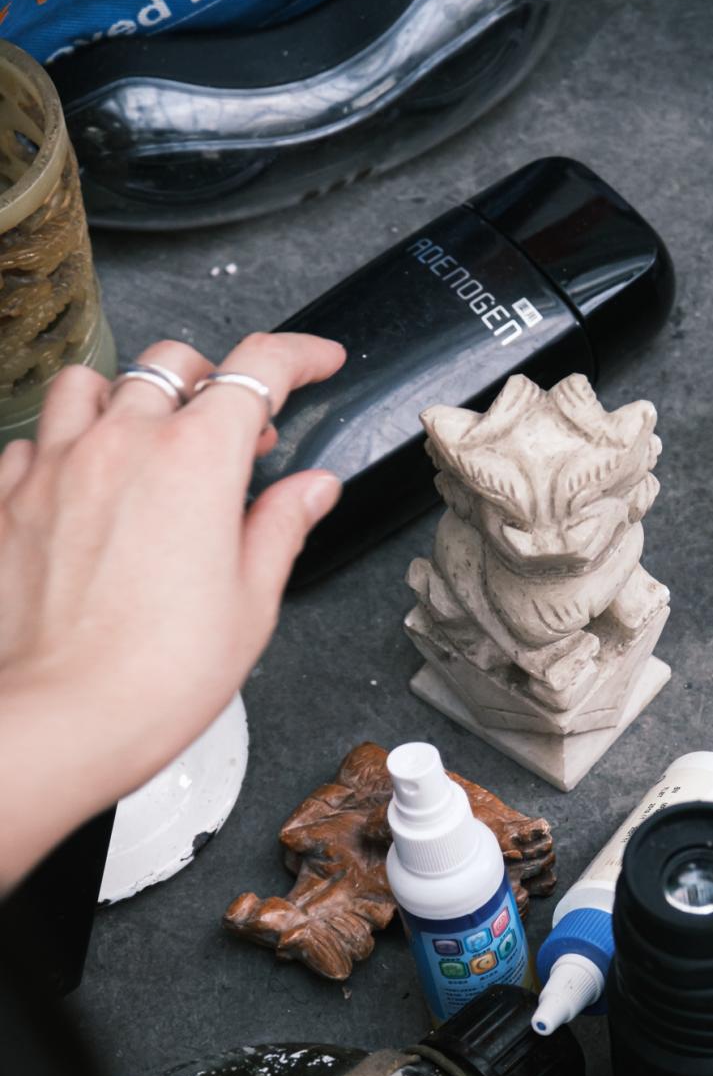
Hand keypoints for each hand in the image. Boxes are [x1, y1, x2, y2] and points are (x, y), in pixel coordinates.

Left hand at [0, 330, 345, 889]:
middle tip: (240, 433)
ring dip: (131, 395)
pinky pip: (34, 439)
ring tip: (152, 437)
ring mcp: (57, 466)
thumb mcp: (251, 603)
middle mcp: (123, 444)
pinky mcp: (8, 500)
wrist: (62, 719)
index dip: (299, 356)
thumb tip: (311, 490)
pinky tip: (85, 481)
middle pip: (174, 363)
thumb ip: (281, 527)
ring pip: (91, 383)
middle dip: (215, 381)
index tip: (318, 362)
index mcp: (198, 460)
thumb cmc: (157, 676)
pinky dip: (66, 444)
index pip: (259, 369)